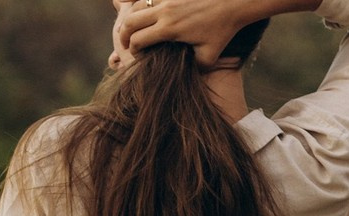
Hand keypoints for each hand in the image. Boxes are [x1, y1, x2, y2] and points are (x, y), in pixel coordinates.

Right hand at [114, 0, 249, 67]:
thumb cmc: (224, 29)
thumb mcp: (209, 57)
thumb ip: (192, 68)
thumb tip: (181, 77)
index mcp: (169, 28)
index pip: (137, 41)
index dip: (132, 51)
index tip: (137, 56)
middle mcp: (165, 10)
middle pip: (130, 22)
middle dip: (123, 35)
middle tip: (125, 43)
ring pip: (137, 5)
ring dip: (132, 17)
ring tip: (134, 27)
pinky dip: (144, 4)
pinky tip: (148, 12)